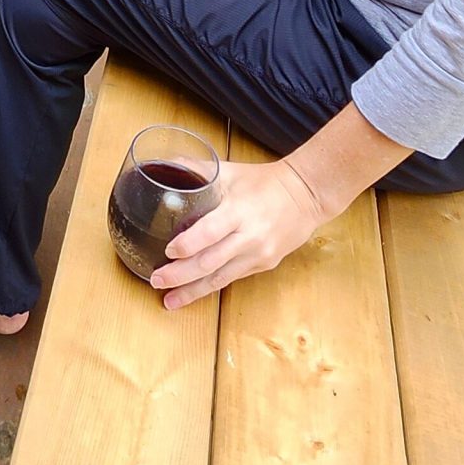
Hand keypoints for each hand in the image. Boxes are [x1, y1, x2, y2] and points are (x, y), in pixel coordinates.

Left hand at [147, 158, 329, 309]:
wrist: (306, 195)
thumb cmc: (264, 182)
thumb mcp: (232, 171)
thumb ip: (198, 169)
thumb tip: (166, 165)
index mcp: (240, 210)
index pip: (211, 231)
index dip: (188, 244)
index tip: (168, 251)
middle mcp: (250, 236)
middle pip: (211, 261)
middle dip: (181, 275)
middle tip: (157, 280)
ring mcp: (259, 254)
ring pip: (220, 278)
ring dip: (192, 291)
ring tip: (169, 300)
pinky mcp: (263, 265)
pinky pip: (232, 279)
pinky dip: (210, 287)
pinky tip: (193, 294)